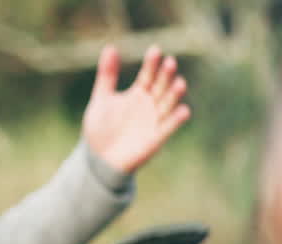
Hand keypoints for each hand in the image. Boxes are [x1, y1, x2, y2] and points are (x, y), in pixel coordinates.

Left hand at [82, 44, 190, 174]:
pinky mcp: (156, 138)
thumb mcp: (101, 99)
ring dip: (174, 94)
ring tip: (180, 82)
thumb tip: (110, 47)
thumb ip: (107, 75)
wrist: (98, 159)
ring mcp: (154, 121)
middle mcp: (150, 105)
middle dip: (165, 76)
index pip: (147, 75)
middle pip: (160, 87)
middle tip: (170, 62)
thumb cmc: (100, 129)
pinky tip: (184, 110)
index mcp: (138, 94)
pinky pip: (168, 128)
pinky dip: (176, 120)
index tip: (155, 50)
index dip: (151, 64)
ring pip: (167, 104)